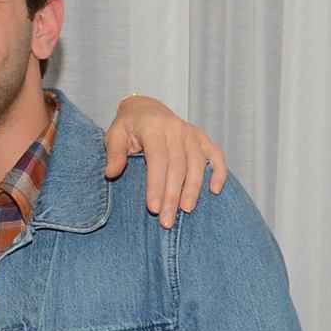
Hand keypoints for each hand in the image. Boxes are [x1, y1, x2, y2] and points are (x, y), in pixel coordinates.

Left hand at [104, 94, 227, 228]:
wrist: (145, 109)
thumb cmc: (127, 127)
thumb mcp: (114, 136)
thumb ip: (114, 154)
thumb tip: (111, 173)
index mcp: (153, 127)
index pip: (157, 159)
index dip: (156, 185)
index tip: (153, 208)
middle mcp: (175, 128)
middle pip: (178, 166)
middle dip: (173, 195)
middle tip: (167, 221)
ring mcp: (191, 133)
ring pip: (197, 163)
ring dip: (193, 189)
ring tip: (186, 211)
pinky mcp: (202, 138)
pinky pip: (216, 155)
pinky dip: (219, 171)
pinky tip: (215, 191)